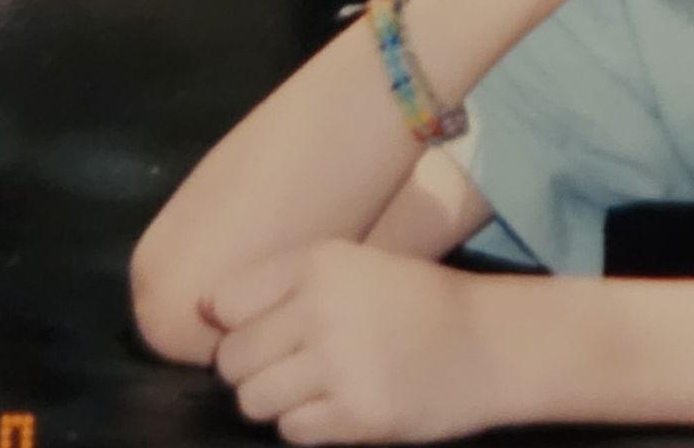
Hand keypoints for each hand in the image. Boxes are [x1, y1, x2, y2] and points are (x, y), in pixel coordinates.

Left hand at [204, 240, 496, 442]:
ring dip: (274, 399)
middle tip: (290, 362)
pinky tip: (339, 403)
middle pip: (232, 358)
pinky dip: (307, 423)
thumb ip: (289, 283)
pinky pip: (290, 430)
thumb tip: (205, 310)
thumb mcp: (357, 266)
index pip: (226, 302)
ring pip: (252, 400)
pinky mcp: (354, 415)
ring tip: (312, 384)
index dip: (234, 322)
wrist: (488, 342)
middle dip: (251, 367)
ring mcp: (339, 365)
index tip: (259, 327)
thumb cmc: (414, 300)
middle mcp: (324, 308)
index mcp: (322, 262)